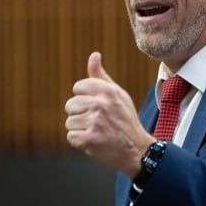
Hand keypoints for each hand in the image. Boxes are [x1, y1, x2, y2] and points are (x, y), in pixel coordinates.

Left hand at [65, 52, 155, 176]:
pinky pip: (71, 137)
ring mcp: (95, 122)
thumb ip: (101, 76)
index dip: (84, 98)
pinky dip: (80, 142)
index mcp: (107, 90)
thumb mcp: (117, 94)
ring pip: (69, 122)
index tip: (96, 107)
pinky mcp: (90, 139)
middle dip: (80, 115)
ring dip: (80, 129)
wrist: (136, 149)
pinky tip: (94, 141)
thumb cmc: (125, 120)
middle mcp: (101, 104)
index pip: (78, 87)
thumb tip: (94, 55)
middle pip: (70, 105)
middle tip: (97, 122)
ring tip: (96, 132)